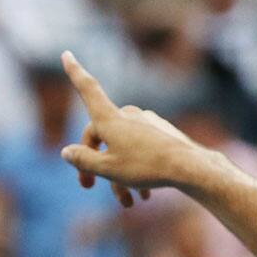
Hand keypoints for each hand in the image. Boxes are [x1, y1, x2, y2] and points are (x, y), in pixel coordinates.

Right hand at [60, 52, 197, 206]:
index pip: (87, 89)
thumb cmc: (146, 167)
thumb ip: (84, 160)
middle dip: (93, 164)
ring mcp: (146, 122)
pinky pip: (141, 150)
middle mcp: (127, 115)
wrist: (190, 167)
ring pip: (122, 148)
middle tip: (87, 187)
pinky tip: (145, 195)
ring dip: (120, 176)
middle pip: (101, 136)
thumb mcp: (108, 169)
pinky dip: (137, 170)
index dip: (74, 72)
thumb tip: (67, 151)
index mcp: (110, 118)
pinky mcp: (161, 132)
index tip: (66, 53)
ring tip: (128, 202)